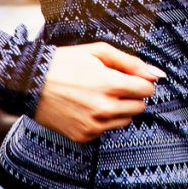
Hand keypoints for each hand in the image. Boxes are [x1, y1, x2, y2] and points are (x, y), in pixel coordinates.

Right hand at [33, 41, 164, 143]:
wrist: (31, 83)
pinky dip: (103, 120)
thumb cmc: (65, 63)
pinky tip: (87, 107)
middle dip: (132, 95)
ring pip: (126, 121)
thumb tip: (156, 74)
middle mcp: (104, 109)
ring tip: (99, 95)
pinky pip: (106, 130)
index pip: (147, 90)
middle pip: (140, 107)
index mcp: (110, 85)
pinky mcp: (84, 137)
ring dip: (120, 109)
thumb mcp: (98, 51)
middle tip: (114, 85)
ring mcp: (94, 126)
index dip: (141, 81)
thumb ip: (130, 62)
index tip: (130, 77)